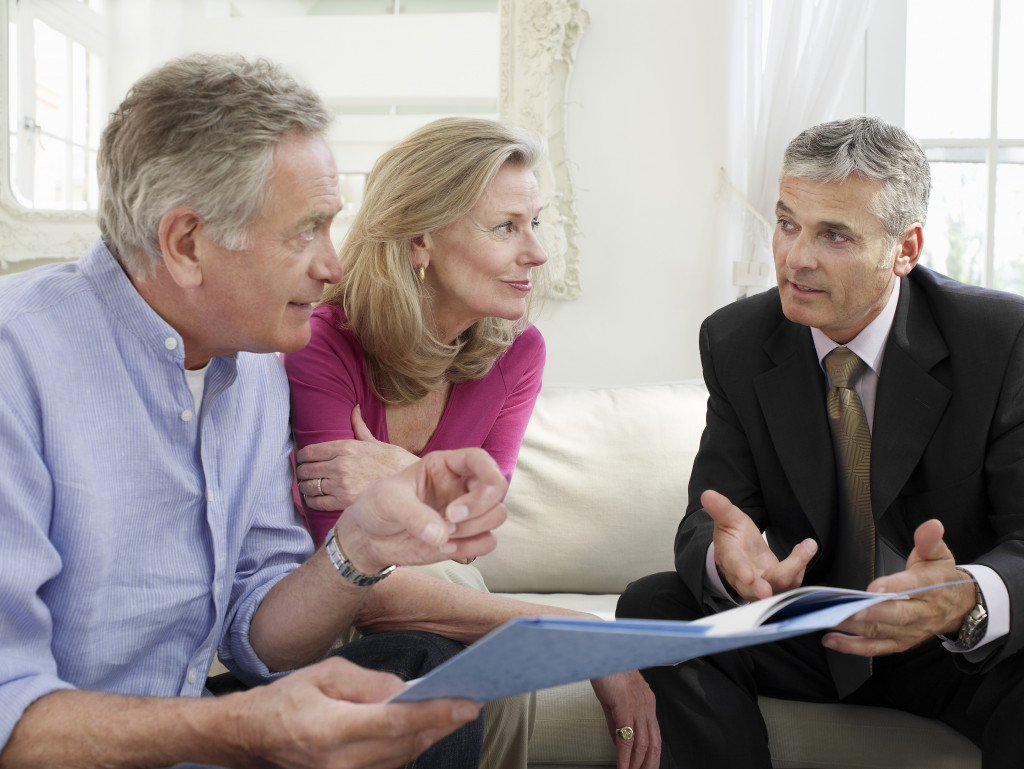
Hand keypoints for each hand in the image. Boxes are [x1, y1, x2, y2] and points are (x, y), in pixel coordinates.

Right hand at [236, 655, 481, 768]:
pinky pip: (389, 765)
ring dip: (430, 736)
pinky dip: (411, 746)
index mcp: (330, 729)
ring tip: (456, 712)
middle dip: (442, 724)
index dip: (435, 714)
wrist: (251, 736)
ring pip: (401, 758)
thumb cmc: (287, 699)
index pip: (395, 722)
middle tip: (471, 703)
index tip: (466, 703)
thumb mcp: (325, 674)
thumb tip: (406, 690)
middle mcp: (339, 762)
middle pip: (404, 744)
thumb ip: (368, 682)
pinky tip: (427, 727)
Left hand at [297, 406, 418, 510]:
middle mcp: (341, 464)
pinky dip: (311, 501)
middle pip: (305, 469)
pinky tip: (314, 499)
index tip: (301, 461)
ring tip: (307, 488)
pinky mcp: (344, 502)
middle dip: (301, 472)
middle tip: (303, 475)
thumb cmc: (397, 463)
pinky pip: (317, 502)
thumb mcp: (378, 443)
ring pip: (308, 486)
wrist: (410, 487)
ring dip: (304, 487)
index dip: (300, 457)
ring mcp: (342, 484)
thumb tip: (354, 409)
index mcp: (347, 447)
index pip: (309, 451)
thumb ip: (360, 428)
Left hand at [334, 448, 507, 572]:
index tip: (455, 508)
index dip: (484, 477)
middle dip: (478, 508)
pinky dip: (471, 548)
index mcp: (445, 466)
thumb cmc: (377, 507)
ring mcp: (466, 512)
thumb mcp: (387, 501)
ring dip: (474, 530)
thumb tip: (441, 535)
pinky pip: (488, 541)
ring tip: (443, 537)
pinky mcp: (466, 536)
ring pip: (497, 515)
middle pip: (497, 488)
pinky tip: (444, 548)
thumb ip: (413, 514)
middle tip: (449, 520)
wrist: (370, 537)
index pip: (480, 459)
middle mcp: (461, 485)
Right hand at [590, 671, 660, 768]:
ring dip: (637, 764)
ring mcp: (637, 706)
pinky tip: (622, 765)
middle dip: (649, 764)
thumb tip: (618, 741)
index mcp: (646, 702)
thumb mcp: (613, 700)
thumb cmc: (606, 669)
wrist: (601, 653)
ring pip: (643, 743)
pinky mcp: (625, 706)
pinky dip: (625, 756)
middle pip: (654, 742)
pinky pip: (627, 737)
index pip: (654, 734)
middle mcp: (646, 705)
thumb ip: (616, 722)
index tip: (646, 767)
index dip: (652, 754)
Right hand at [704, 489, 816, 600]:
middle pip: (756, 587)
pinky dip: (801, 565)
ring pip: (779, 586)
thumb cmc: (734, 535)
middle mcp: (744, 577)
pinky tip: (806, 548)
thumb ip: (721, 508)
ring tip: (806, 547)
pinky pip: (792, 582)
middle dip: (763, 588)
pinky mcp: (778, 585)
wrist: (741, 552)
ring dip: (795, 569)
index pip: (734, 566)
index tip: (749, 577)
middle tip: (768, 591)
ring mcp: (762, 584)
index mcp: (730, 558)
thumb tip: (708, 494)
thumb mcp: (729, 519)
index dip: (741, 571)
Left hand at [824, 519, 976, 656]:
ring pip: (880, 631)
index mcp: (931, 587)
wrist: (957, 606)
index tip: (874, 588)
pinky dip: (852, 646)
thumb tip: (932, 525)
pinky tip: (831, 639)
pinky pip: (875, 647)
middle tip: (844, 607)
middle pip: (895, 615)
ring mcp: (910, 631)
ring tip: (827, 618)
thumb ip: (930, 540)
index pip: (913, 586)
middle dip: (868, 612)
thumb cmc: (940, 577)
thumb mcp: (939, 554)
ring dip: (853, 627)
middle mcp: (921, 612)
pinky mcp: (900, 642)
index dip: (894, 587)